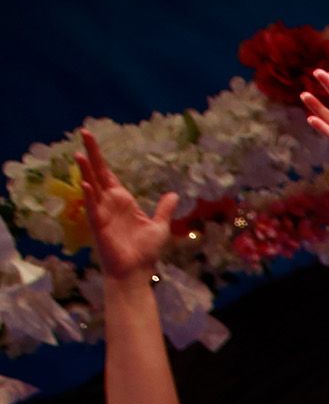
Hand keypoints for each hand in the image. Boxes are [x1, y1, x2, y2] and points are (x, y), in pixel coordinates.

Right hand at [75, 133, 179, 280]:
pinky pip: (92, 207)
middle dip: (92, 153)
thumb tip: (173, 194)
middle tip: (85, 131)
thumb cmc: (145, 252)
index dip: (101, 158)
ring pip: (92, 186)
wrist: (136, 271)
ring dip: (85, 171)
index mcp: (123, 201)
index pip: (109, 174)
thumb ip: (163, 209)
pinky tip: (85, 183)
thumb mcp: (159, 227)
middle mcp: (110, 203)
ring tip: (79, 154)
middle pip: (99, 172)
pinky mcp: (98, 224)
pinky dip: (89, 195)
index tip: (93, 139)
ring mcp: (102, 212)